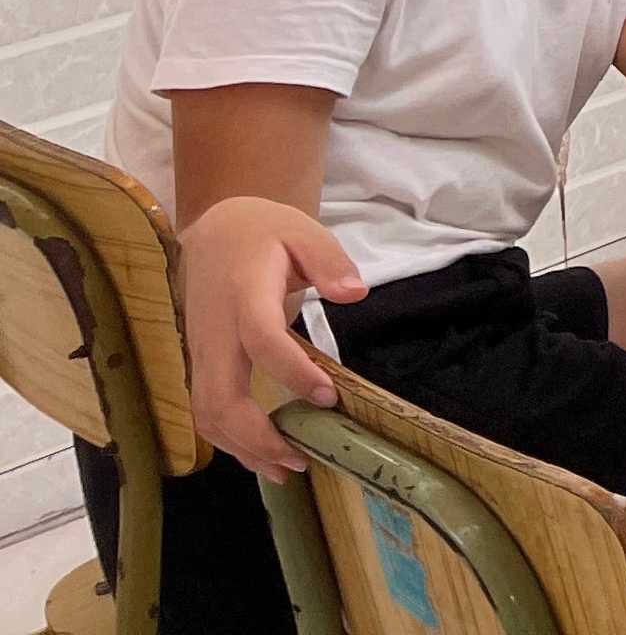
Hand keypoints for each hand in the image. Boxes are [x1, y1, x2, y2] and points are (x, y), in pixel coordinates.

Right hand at [178, 198, 363, 479]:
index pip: (262, 340)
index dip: (292, 373)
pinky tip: (262, 456)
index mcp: (243, 295)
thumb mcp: (304, 230)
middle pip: (219, 396)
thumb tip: (355, 294)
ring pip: (205, 413)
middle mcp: (213, 332)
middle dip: (256, 436)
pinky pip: (204, 410)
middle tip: (302, 458)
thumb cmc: (264, 232)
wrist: (213, 231)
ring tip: (287, 469)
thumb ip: (330, 261)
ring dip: (241, 448)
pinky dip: (229, 440)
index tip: (328, 398)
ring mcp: (199, 352)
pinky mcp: (197, 365)